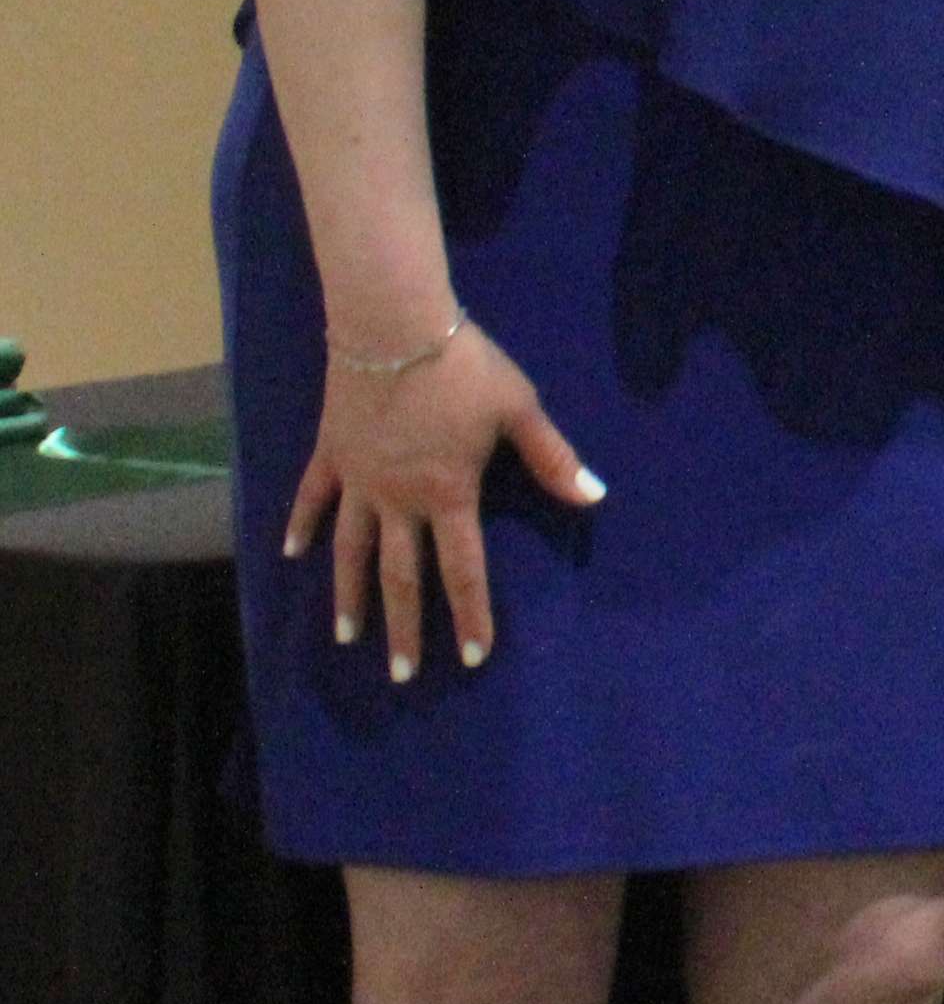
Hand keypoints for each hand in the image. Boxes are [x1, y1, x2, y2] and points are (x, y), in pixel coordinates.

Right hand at [285, 322, 601, 683]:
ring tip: (347, 636)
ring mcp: (359, 480)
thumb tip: (594, 497)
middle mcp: (398, 499)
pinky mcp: (331, 454)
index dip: (470, 614)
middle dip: (404, 628)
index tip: (471, 657)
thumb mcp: (520, 409)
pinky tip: (289, 553)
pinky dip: (300, 525)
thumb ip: (553, 459)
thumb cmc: (465, 368)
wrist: (393, 327)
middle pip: (400, 575)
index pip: (463, 568)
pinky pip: (312, 498)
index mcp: (448, 494)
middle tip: (401, 676)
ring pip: (350, 550)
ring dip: (349, 595)